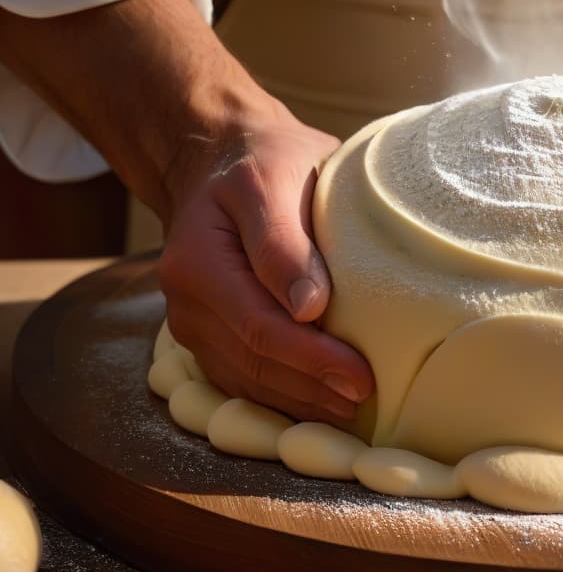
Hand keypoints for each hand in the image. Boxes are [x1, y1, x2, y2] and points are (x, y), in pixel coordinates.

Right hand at [158, 100, 373, 423]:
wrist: (223, 161)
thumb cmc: (260, 163)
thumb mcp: (272, 180)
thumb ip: (283, 240)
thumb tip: (309, 308)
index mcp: (198, 260)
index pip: (259, 326)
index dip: (311, 358)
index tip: (361, 374)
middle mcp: (187, 299)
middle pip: (252, 361)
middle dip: (311, 387)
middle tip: (365, 398)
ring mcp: (193, 321)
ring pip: (245, 378)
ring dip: (298, 402)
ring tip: (349, 410)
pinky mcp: (207, 333)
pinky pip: (240, 377)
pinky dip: (280, 396)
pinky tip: (318, 403)